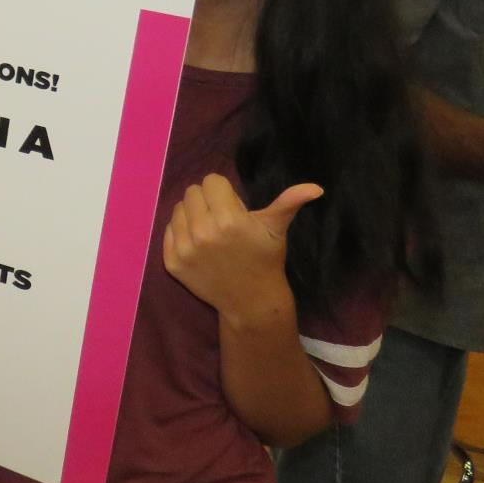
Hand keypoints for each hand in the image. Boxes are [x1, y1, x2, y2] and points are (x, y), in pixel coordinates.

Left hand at [163, 174, 318, 329]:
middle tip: (221, 218)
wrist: (250, 301)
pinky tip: (198, 244)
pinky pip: (167, 230)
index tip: (233, 206)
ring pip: (178, 208)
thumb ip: (289, 203)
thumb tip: (316, 187)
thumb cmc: (264, 259)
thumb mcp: (276, 230)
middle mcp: (203, 232)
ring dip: (192, 214)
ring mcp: (184, 248)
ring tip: (210, 230)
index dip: (223, 191)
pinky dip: (180, 233)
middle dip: (207, 200)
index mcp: (228, 219)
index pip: (211, 181)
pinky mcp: (172, 262)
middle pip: (192, 192)